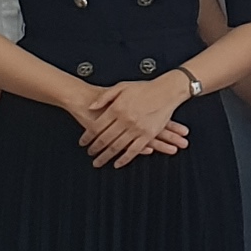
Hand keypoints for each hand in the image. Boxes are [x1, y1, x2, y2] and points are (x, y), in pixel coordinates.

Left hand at [76, 78, 191, 168]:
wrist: (166, 91)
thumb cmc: (145, 88)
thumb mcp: (121, 87)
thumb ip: (104, 97)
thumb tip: (91, 106)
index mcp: (117, 108)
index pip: (97, 127)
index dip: (88, 137)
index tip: (83, 142)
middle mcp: (125, 120)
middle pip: (105, 139)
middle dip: (95, 149)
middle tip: (90, 153)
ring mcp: (136, 129)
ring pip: (117, 147)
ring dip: (106, 157)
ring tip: (99, 162)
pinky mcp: (147, 135)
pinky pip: (134, 151)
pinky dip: (124, 159)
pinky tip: (117, 164)